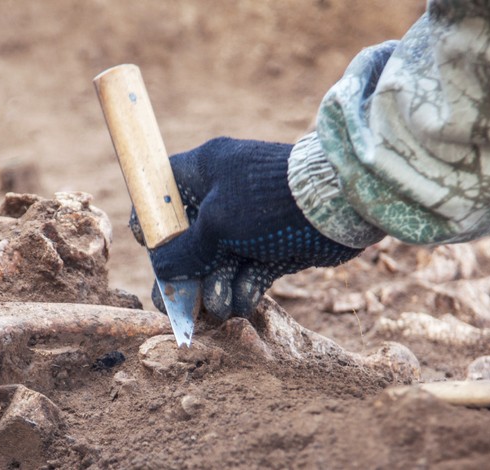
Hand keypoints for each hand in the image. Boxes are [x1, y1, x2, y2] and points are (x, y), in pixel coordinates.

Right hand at [130, 137, 362, 319]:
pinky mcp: (270, 248)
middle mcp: (221, 197)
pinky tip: (242, 302)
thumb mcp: (216, 223)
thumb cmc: (269, 200)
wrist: (337, 207)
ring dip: (214, 289)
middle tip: (177, 306)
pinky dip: (241, 290)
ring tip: (219, 306)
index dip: (151, 225)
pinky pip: (244, 274)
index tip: (152, 250)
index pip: (162, 195)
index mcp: (203, 172)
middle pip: (186, 242)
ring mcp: (246, 225)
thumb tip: (160, 269)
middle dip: (183, 275)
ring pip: (215, 264)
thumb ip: (183, 250)